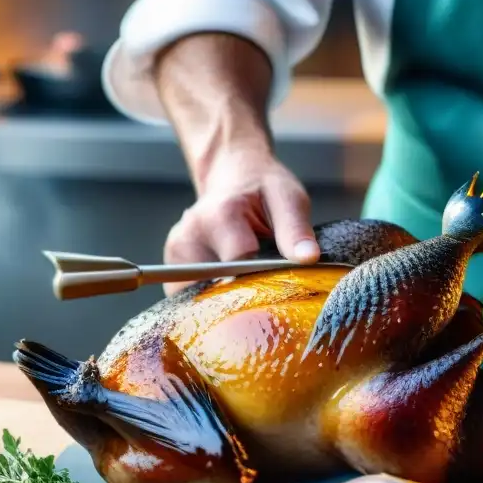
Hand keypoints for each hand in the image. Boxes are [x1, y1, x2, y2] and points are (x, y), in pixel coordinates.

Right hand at [163, 144, 319, 294]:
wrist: (234, 178)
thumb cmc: (263, 189)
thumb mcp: (288, 199)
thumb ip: (296, 229)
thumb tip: (309, 258)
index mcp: (219, 216)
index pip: (241, 265)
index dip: (266, 280)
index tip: (284, 285)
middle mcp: (189, 236)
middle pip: (217, 289)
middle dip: (245, 300)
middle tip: (268, 295)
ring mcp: (176, 256)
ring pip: (201, 301)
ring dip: (227, 305)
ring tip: (249, 290)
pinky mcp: (173, 270)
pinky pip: (192, 300)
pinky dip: (213, 304)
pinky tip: (232, 294)